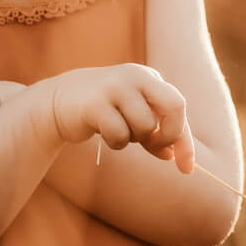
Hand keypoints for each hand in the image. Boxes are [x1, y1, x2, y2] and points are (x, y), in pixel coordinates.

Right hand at [44, 64, 195, 173]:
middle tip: (152, 146)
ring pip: (145, 126)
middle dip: (169, 134)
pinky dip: (115, 142)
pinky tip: (102, 132)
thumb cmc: (103, 112)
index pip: (178, 107)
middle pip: (175, 105)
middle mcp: (136, 76)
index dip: (185, 141)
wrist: (59, 103)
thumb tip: (174, 158)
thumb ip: (155, 134)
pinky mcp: (96, 103)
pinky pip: (120, 134)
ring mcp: (116, 87)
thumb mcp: (133, 119)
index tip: (186, 169)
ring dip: (133, 139)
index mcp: (149, 79)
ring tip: (118, 131)